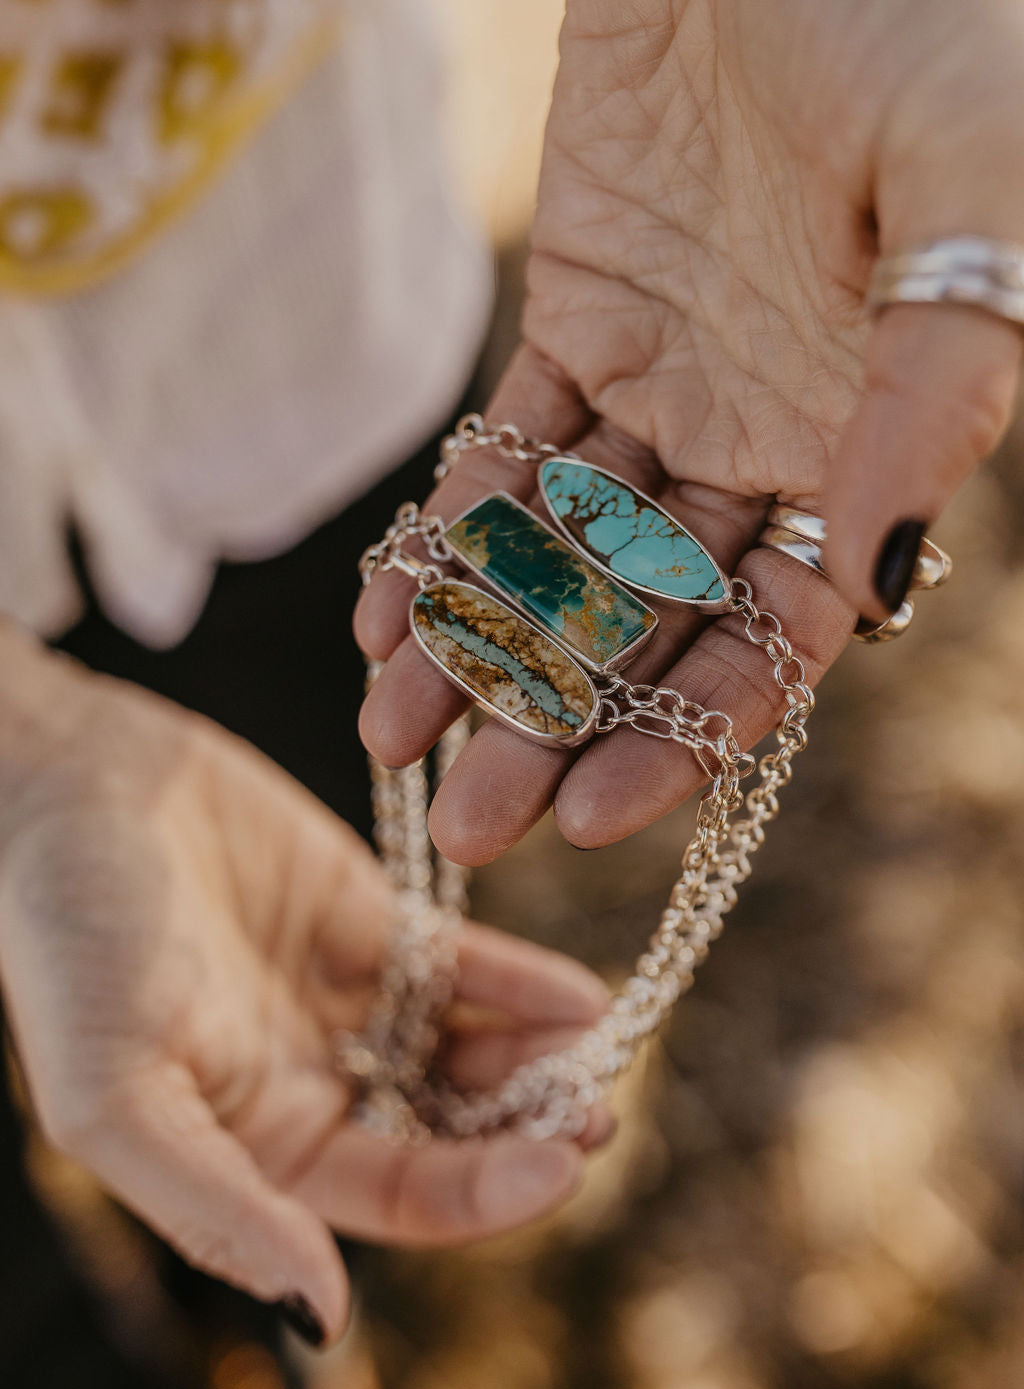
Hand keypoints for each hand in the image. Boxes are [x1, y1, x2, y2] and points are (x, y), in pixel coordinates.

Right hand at [0, 638, 609, 1343]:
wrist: (66, 781)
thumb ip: (215, 1206)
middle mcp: (316, 1084)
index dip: (482, 1193)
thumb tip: (321, 1317)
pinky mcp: (372, 920)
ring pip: (468, 1051)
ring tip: (599, 1046)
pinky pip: (464, 965)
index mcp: (261, 1145)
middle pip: (450, 1130)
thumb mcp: (115, 1091)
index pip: (398, 1196)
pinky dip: (524, 983)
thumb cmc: (65, 938)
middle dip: (527, 1129)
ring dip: (538, 1058)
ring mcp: (351, 1000)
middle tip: (598, 1111)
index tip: (561, 1165)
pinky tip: (579, 995)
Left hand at [357, 0, 1023, 863]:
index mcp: (867, 448)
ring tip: (394, 737)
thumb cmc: (924, 18)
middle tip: (474, 824)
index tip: (595, 816)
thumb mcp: (972, 196)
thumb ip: (933, 392)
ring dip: (479, 649)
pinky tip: (383, 620)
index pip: (773, 637)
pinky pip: (503, 453)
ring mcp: (666, 389)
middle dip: (561, 722)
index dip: (687, 733)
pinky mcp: (580, 321)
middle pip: (649, 622)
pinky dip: (444, 536)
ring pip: (561, 553)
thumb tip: (872, 584)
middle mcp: (765, 444)